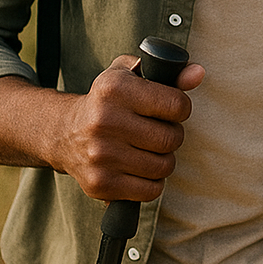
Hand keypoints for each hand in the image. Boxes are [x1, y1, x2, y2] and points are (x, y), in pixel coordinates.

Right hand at [53, 55, 204, 202]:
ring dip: (164, 159)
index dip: (181, 107)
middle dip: (173, 134)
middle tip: (160, 130)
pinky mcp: (100, 184)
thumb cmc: (108, 101)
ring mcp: (101, 155)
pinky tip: (141, 168)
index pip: (177, 105)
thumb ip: (169, 72)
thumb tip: (199, 73)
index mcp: (115, 89)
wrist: (64, 133)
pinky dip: (153, 182)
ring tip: (149, 148)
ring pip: (164, 166)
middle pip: (171, 138)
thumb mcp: (132, 75)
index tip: (171, 109)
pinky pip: (151, 191)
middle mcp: (105, 121)